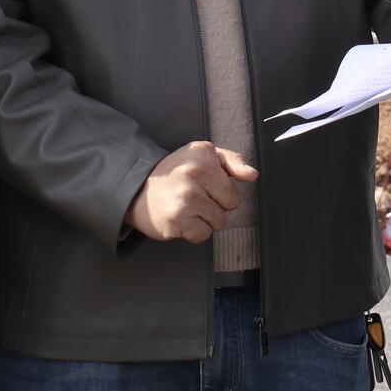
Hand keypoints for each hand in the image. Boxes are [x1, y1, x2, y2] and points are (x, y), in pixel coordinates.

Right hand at [123, 141, 257, 242]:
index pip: (234, 188)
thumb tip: (253, 175)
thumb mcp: (204, 156)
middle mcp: (193, 175)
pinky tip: (181, 219)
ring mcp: (184, 199)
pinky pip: (203, 235)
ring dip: (205, 219)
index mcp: (203, 156)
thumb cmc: (175, 172)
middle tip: (196, 197)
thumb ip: (232, 162)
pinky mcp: (176, 221)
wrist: (137, 189)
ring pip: (218, 222)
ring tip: (188, 208)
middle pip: (229, 206)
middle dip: (216, 205)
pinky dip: (194, 232)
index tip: (205, 186)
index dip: (222, 191)